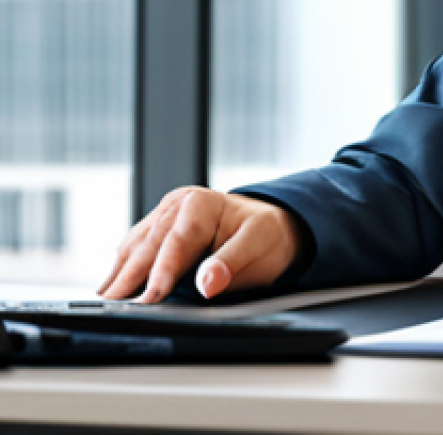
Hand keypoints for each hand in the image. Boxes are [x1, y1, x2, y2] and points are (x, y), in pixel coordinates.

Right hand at [97, 187, 305, 303]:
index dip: (161, 272)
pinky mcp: (158, 229)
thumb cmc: (265, 235)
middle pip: (148, 244)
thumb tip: (208, 282)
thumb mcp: (258, 246)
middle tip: (114, 308)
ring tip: (105, 303)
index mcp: (202, 203)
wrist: (269, 227)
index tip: (149, 298)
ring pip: (135, 246)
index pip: (177, 241)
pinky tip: (112, 289)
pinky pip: (134, 249)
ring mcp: (164, 216)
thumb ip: (230, 264)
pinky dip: (122, 269)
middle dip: (130, 277)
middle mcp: (178, 205)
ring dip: (119, 274)